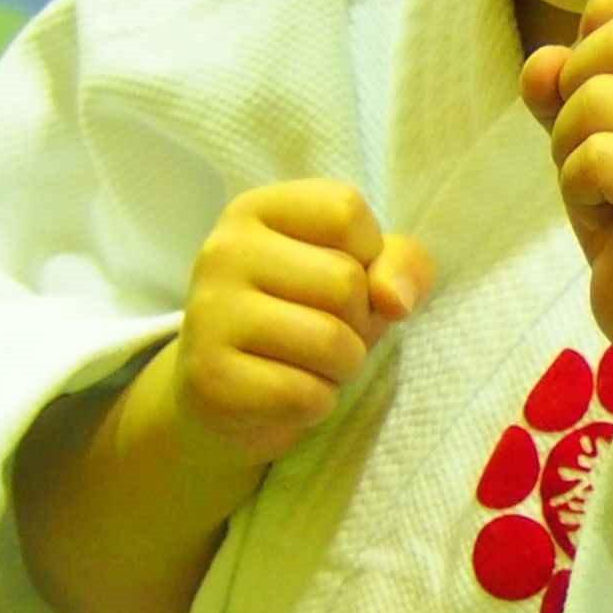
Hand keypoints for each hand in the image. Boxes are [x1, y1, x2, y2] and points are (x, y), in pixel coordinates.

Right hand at [171, 179, 434, 461]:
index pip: (346, 211)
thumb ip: (402, 263)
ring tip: (310, 363)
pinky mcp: (210, 378)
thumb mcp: (363, 272)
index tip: (336, 278)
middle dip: (359, 322)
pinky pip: (306, 395)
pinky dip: (316, 403)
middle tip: (323, 331)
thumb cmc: (304, 316)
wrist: (224, 391)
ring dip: (343, 366)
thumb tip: (395, 298)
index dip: (369, 256)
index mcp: (256, 209)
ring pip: (331, 342)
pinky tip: (284, 390)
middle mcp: (223, 250)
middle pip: (346, 281)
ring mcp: (210, 313)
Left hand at [519, 0, 612, 372]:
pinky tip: (610, 219)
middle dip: (574, 92)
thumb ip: (564, 85)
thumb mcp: (591, 135)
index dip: (600, 25)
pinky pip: (597, 156)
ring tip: (603, 192)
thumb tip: (545, 62)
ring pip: (596, 98)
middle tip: (592, 152)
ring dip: (570, 149)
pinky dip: (579, 188)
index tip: (600, 86)